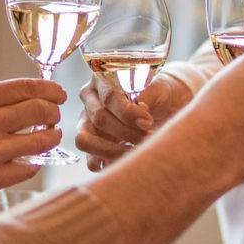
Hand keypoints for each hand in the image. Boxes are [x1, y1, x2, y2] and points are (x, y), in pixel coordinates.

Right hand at [0, 78, 65, 201]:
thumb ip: (0, 99)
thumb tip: (41, 96)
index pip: (30, 87)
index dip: (52, 90)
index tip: (59, 95)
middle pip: (41, 111)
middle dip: (54, 114)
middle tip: (52, 119)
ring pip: (42, 141)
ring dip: (52, 138)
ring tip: (47, 137)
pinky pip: (30, 167)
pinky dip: (35, 162)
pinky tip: (27, 159)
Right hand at [76, 73, 191, 170]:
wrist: (157, 103)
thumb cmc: (154, 92)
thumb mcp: (153, 89)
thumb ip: (145, 97)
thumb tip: (140, 118)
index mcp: (101, 79)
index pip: (109, 97)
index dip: (128, 113)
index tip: (148, 122)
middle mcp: (89, 99)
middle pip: (99, 119)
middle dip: (127, 132)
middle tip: (148, 137)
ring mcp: (85, 121)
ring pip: (86, 140)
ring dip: (114, 151)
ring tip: (137, 152)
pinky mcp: (90, 143)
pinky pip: (90, 160)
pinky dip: (108, 163)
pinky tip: (127, 160)